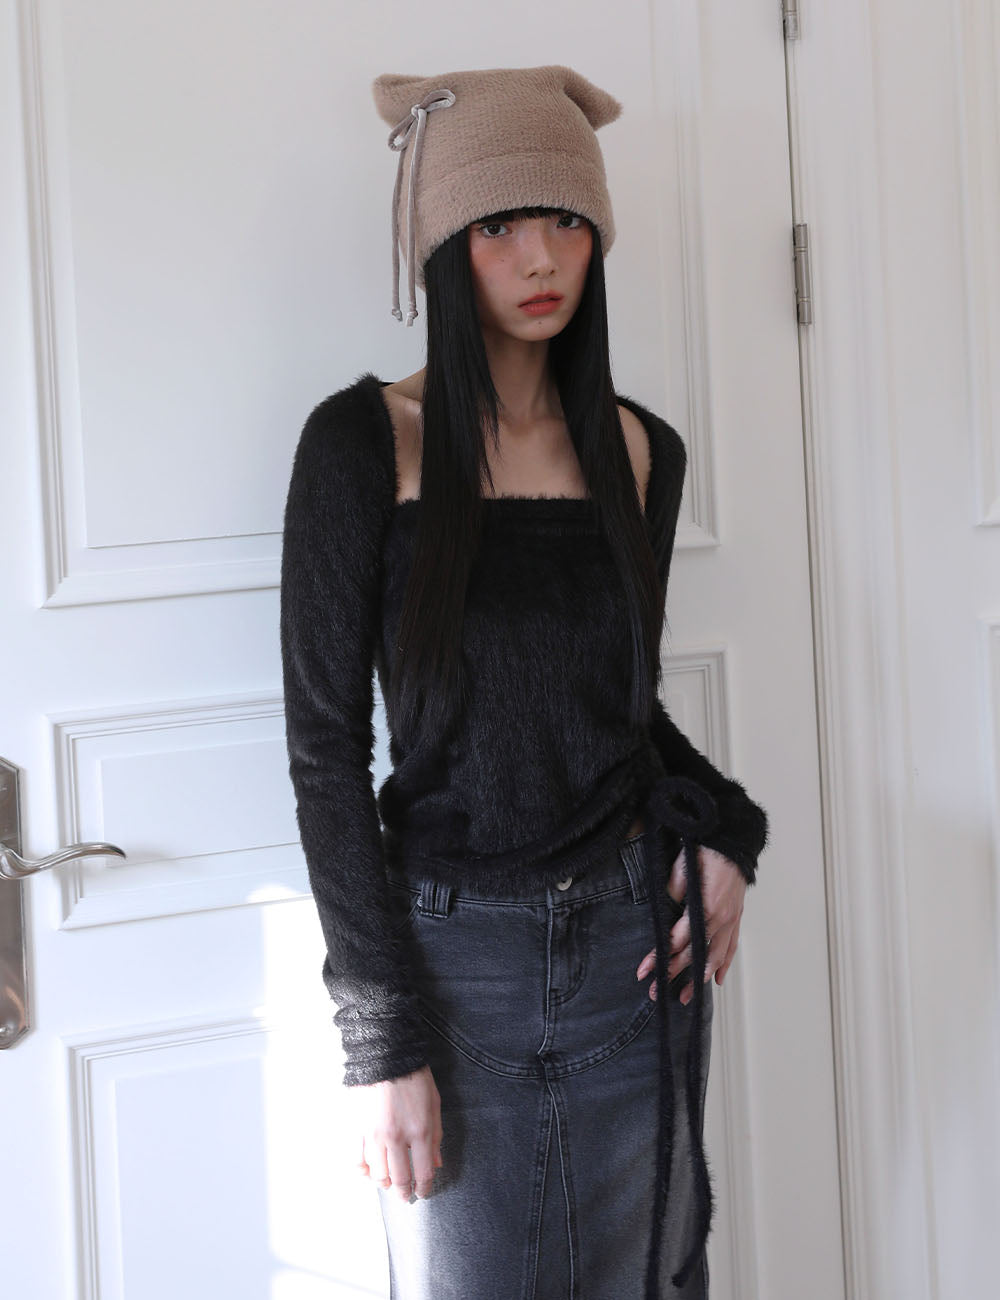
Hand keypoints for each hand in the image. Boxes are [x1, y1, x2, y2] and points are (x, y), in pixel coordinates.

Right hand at [351, 1064, 443, 1199]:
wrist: (387, 1053)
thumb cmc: (414, 1075)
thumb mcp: (434, 1103)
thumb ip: (436, 1136)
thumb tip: (436, 1163)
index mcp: (420, 1131)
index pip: (423, 1173)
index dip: (424, 1188)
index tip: (423, 1192)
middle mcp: (396, 1138)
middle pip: (399, 1179)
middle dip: (404, 1192)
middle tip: (405, 1196)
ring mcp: (374, 1134)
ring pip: (377, 1174)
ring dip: (384, 1183)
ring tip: (388, 1184)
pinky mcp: (356, 1127)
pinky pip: (356, 1160)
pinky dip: (362, 1171)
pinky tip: (367, 1172)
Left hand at [635, 844, 747, 1005]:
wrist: (733, 841)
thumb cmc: (706, 850)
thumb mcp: (681, 869)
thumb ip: (673, 894)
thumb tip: (666, 914)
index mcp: (705, 909)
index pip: (677, 941)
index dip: (659, 957)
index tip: (645, 972)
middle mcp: (720, 919)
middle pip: (694, 955)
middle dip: (674, 974)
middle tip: (657, 991)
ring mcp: (730, 920)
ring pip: (715, 958)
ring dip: (699, 979)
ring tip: (686, 997)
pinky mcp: (736, 917)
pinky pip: (731, 946)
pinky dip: (724, 964)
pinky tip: (717, 979)